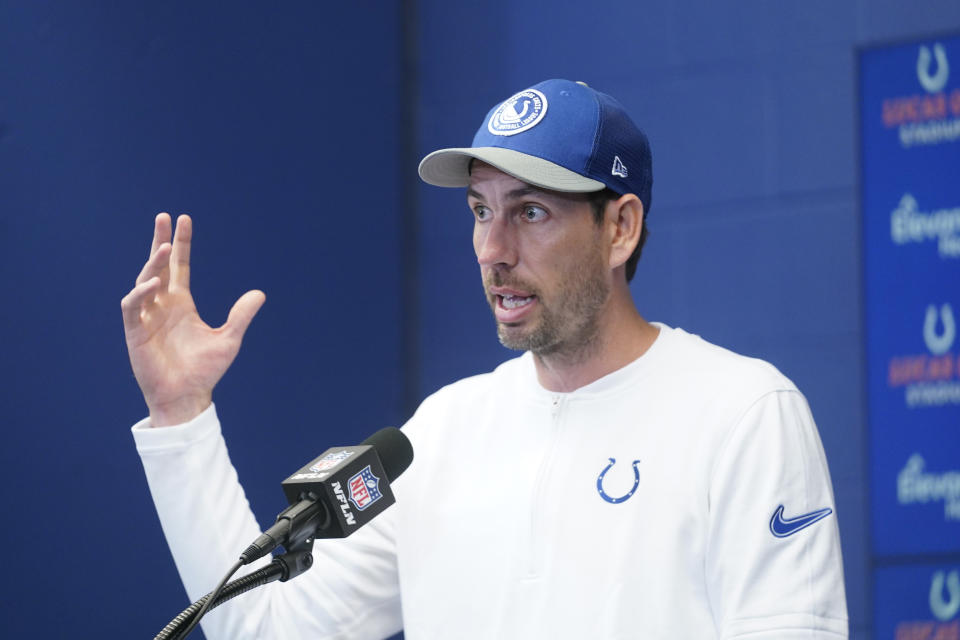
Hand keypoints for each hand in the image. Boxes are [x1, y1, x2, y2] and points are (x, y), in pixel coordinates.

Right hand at [121, 213, 265, 425]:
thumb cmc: (204, 371)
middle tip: (163, 216)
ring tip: (166, 246)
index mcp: (181, 304)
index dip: (182, 244)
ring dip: (153, 264)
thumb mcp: (229, 339)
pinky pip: (132, 306)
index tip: (184, 220)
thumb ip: (241, 315)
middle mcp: (162, 306)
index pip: (179, 267)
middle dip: (160, 242)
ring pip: (144, 281)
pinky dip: (141, 294)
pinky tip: (154, 284)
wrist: (187, 397)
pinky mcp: (135, 332)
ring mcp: (146, 317)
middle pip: (158, 266)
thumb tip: (260, 293)